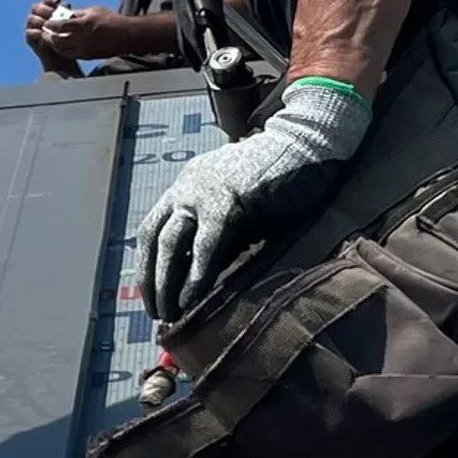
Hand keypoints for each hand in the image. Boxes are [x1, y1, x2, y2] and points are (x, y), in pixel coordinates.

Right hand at [25, 0, 81, 78]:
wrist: (64, 57)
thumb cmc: (69, 39)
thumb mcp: (71, 24)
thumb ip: (67, 14)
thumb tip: (67, 5)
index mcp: (49, 11)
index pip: (46, 0)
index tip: (58, 0)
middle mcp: (39, 17)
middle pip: (36, 7)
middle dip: (45, 9)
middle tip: (53, 13)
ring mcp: (33, 27)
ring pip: (31, 18)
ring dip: (39, 20)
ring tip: (48, 24)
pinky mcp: (30, 39)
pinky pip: (29, 32)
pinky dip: (36, 32)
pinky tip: (43, 33)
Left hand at [40, 3, 128, 59]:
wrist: (125, 36)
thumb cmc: (111, 20)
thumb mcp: (94, 11)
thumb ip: (78, 13)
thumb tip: (64, 13)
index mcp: (84, 24)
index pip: (61, 26)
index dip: (51, 25)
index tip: (46, 22)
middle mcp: (83, 39)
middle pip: (58, 41)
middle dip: (49, 36)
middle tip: (45, 32)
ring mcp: (85, 49)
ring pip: (62, 50)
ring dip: (55, 44)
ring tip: (51, 39)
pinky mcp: (87, 56)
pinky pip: (70, 54)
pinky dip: (63, 50)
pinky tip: (62, 45)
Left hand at [136, 77, 369, 322]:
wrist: (309, 143)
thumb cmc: (280, 180)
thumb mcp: (239, 212)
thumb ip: (218, 240)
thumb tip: (199, 284)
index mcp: (185, 186)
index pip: (151, 231)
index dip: (148, 267)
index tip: (151, 299)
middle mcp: (186, 186)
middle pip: (153, 238)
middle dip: (151, 280)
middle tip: (157, 314)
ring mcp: (204, 190)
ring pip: (171, 242)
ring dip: (166, 282)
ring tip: (170, 314)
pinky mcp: (229, 199)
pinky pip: (206, 243)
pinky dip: (196, 274)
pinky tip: (192, 299)